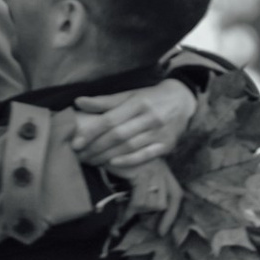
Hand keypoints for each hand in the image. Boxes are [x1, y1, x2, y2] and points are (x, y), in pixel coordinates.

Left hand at [72, 76, 196, 170]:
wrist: (183, 100)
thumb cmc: (150, 98)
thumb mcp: (129, 95)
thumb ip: (104, 101)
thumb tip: (78, 102)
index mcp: (138, 102)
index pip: (110, 119)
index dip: (91, 132)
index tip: (76, 143)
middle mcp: (150, 117)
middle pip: (118, 135)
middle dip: (96, 147)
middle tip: (80, 156)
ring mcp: (159, 132)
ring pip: (129, 147)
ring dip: (107, 156)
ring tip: (91, 161)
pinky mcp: (167, 144)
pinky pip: (146, 156)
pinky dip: (128, 161)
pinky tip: (112, 164)